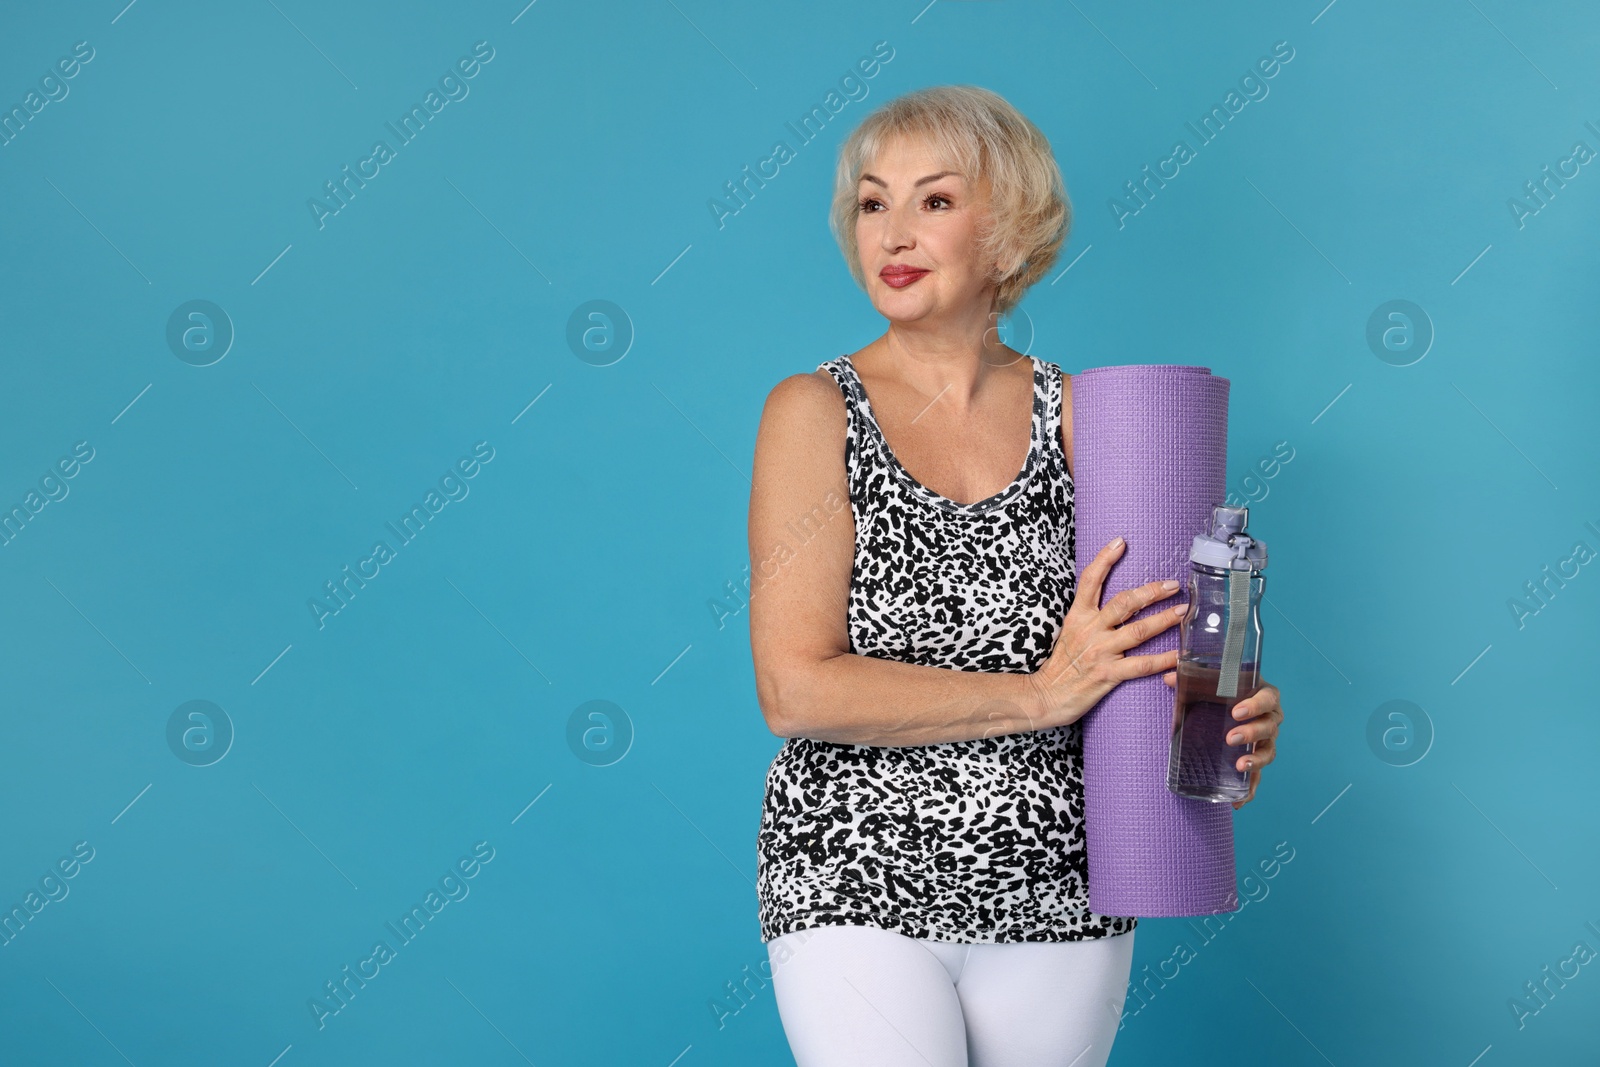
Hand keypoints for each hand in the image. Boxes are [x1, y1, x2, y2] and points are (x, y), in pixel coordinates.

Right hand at [1029, 536, 1185, 729]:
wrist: (1045, 695)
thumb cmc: (1060, 666)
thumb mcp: (1069, 632)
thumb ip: (1089, 618)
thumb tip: (1116, 606)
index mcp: (1077, 617)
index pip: (1090, 580)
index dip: (1105, 559)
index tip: (1120, 542)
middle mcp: (1090, 630)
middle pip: (1124, 602)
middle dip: (1151, 591)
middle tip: (1172, 584)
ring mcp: (1100, 651)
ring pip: (1138, 630)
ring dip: (1164, 619)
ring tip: (1183, 610)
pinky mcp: (1109, 674)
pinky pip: (1142, 665)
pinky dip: (1164, 660)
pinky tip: (1180, 655)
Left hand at [1164, 672, 1282, 808]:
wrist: (1230, 706)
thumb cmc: (1223, 691)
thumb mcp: (1210, 683)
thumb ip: (1192, 678)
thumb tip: (1167, 677)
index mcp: (1264, 695)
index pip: (1268, 698)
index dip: (1255, 705)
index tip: (1237, 711)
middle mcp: (1270, 718)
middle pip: (1269, 726)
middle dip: (1251, 733)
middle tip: (1230, 738)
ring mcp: (1266, 740)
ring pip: (1268, 751)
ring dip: (1256, 761)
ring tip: (1240, 766)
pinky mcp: (1257, 759)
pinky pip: (1258, 776)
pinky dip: (1249, 789)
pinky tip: (1238, 801)